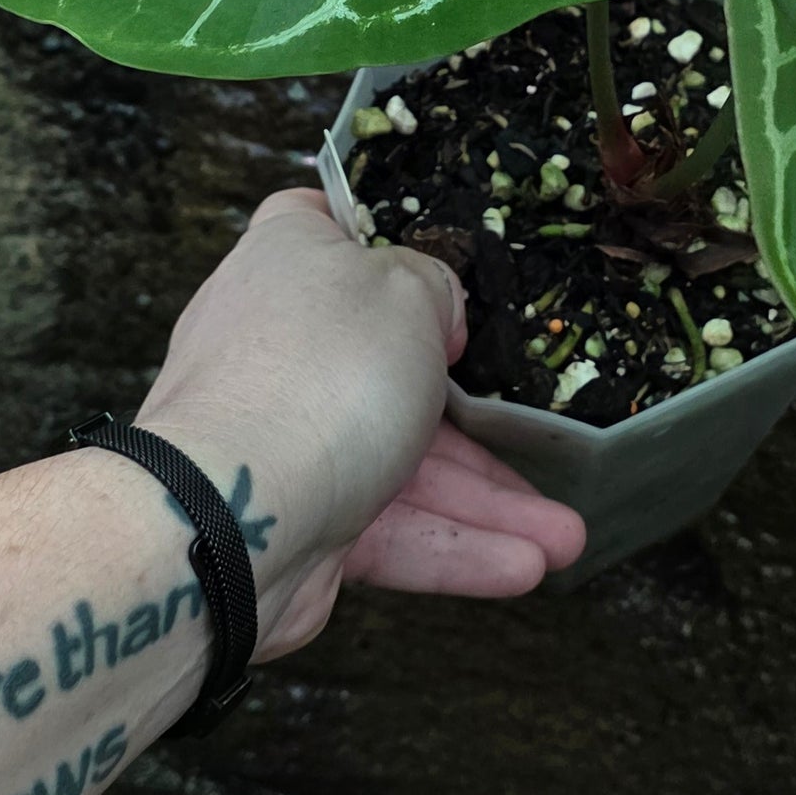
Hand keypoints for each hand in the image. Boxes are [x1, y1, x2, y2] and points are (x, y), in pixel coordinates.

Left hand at [135, 187, 583, 655]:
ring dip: (486, 502)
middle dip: (481, 419)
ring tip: (565, 540)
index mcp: (288, 264)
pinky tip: (521, 567)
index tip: (440, 268)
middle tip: (543, 439)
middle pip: (393, 368)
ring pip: (402, 464)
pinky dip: (450, 547)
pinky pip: (385, 530)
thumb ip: (437, 289)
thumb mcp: (409, 292)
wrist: (230, 517)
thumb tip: (437, 315)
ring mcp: (283, 438)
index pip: (322, 227)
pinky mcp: (294, 521)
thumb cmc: (321, 376)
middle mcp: (279, 348)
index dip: (380, 239)